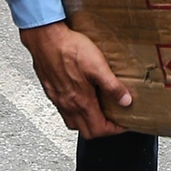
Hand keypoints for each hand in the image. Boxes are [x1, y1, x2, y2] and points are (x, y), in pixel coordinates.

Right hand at [18, 21, 130, 138]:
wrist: (45, 38)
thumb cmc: (69, 49)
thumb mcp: (98, 66)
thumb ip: (112, 87)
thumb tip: (125, 101)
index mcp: (81, 101)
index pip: (99, 129)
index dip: (115, 130)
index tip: (123, 123)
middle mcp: (68, 104)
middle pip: (86, 132)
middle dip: (102, 130)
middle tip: (113, 120)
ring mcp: (58, 99)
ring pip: (73, 123)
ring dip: (87, 122)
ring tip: (98, 111)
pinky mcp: (51, 91)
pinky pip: (63, 111)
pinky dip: (75, 112)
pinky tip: (79, 98)